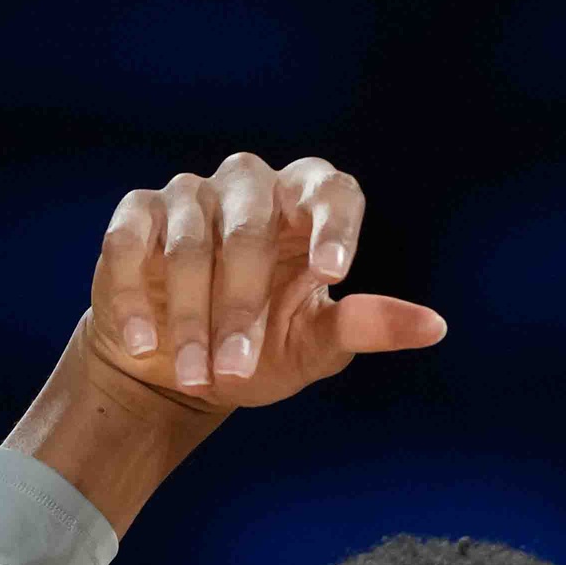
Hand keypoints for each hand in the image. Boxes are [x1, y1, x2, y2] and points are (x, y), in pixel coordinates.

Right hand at [88, 152, 445, 411]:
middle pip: (251, 227)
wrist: (176, 371)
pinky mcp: (137, 217)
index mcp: (305, 207)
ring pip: (192, 241)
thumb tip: (434, 326)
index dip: (334, 224)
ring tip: (196, 376)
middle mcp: (251, 188)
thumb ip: (365, 327)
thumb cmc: (257, 351)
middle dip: (242, 305)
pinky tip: (143, 341)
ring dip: (192, 317)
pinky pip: (131, 242)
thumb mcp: (313, 346)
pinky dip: (136, 295)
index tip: (334, 274)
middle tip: (236, 369)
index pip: (331, 190)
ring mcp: (190, 196)